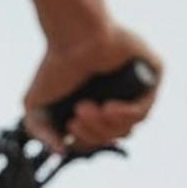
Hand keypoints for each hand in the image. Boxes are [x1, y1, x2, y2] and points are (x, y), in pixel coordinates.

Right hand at [23, 22, 162, 152]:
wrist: (73, 35)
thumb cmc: (54, 65)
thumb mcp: (35, 108)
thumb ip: (41, 135)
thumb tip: (62, 152)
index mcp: (97, 109)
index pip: (99, 139)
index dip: (85, 141)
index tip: (70, 126)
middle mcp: (119, 100)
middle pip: (113, 136)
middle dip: (92, 133)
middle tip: (77, 112)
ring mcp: (137, 89)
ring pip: (129, 127)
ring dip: (105, 125)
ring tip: (86, 107)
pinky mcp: (151, 76)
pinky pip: (143, 109)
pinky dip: (125, 114)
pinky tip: (108, 107)